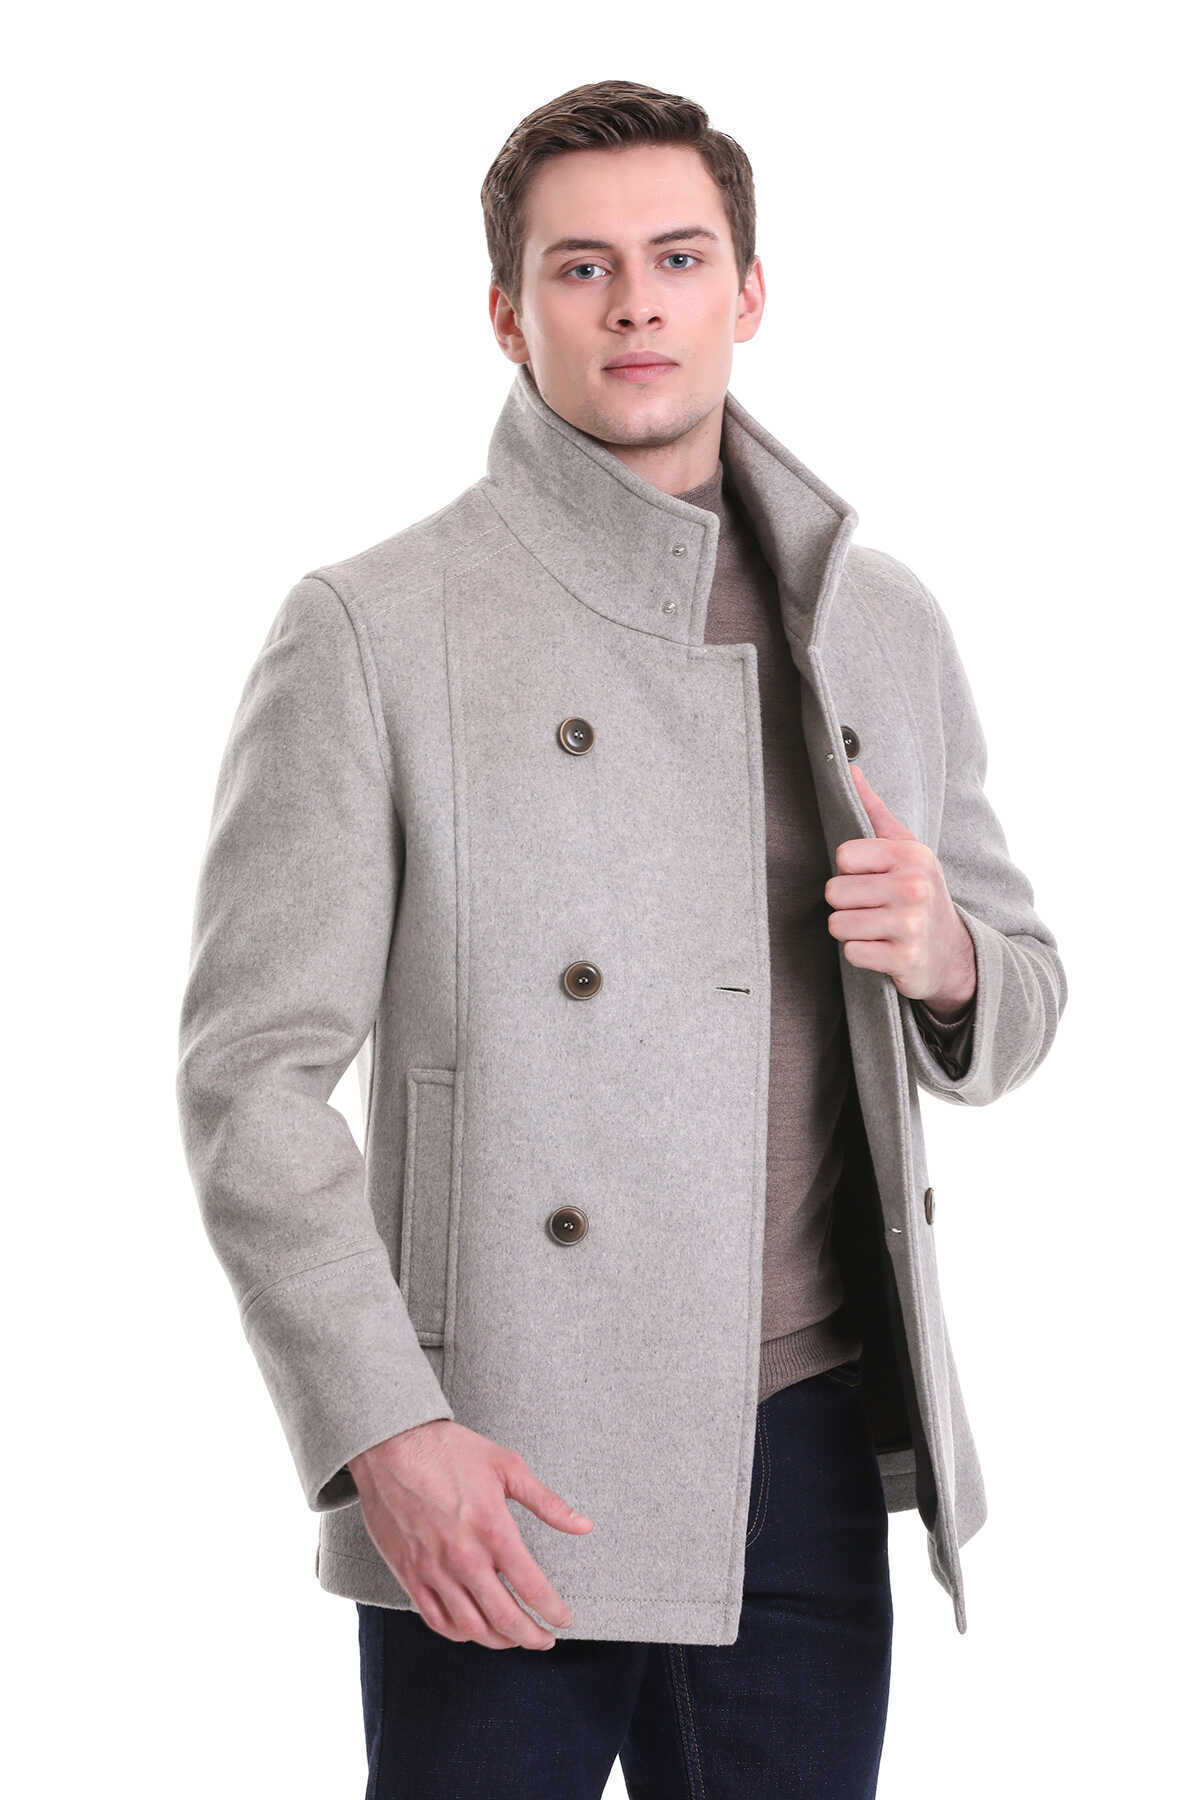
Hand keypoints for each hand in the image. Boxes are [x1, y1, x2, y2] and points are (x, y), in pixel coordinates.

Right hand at [347, 1420, 593, 1650]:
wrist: (391, 1445)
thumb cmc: (450, 1450)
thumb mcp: (507, 1466)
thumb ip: (547, 1502)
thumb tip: (583, 1525)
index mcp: (493, 1530)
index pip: (532, 1587)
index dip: (553, 1611)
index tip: (563, 1620)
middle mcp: (464, 1557)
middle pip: (505, 1618)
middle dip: (531, 1636)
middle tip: (544, 1640)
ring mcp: (433, 1570)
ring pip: (471, 1628)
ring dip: (498, 1640)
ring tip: (512, 1637)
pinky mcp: (409, 1574)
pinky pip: (435, 1620)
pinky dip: (459, 1633)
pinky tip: (473, 1628)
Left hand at [825, 763, 976, 1016]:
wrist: (951, 952)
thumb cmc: (918, 894)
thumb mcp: (905, 849)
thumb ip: (874, 810)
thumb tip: (850, 767)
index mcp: (911, 855)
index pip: (843, 856)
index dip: (849, 871)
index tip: (870, 879)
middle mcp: (914, 887)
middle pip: (834, 893)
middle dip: (846, 904)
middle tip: (872, 908)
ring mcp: (911, 925)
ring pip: (838, 924)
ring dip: (851, 930)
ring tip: (876, 927)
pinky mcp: (905, 959)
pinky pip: (852, 952)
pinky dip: (862, 954)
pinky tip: (883, 949)